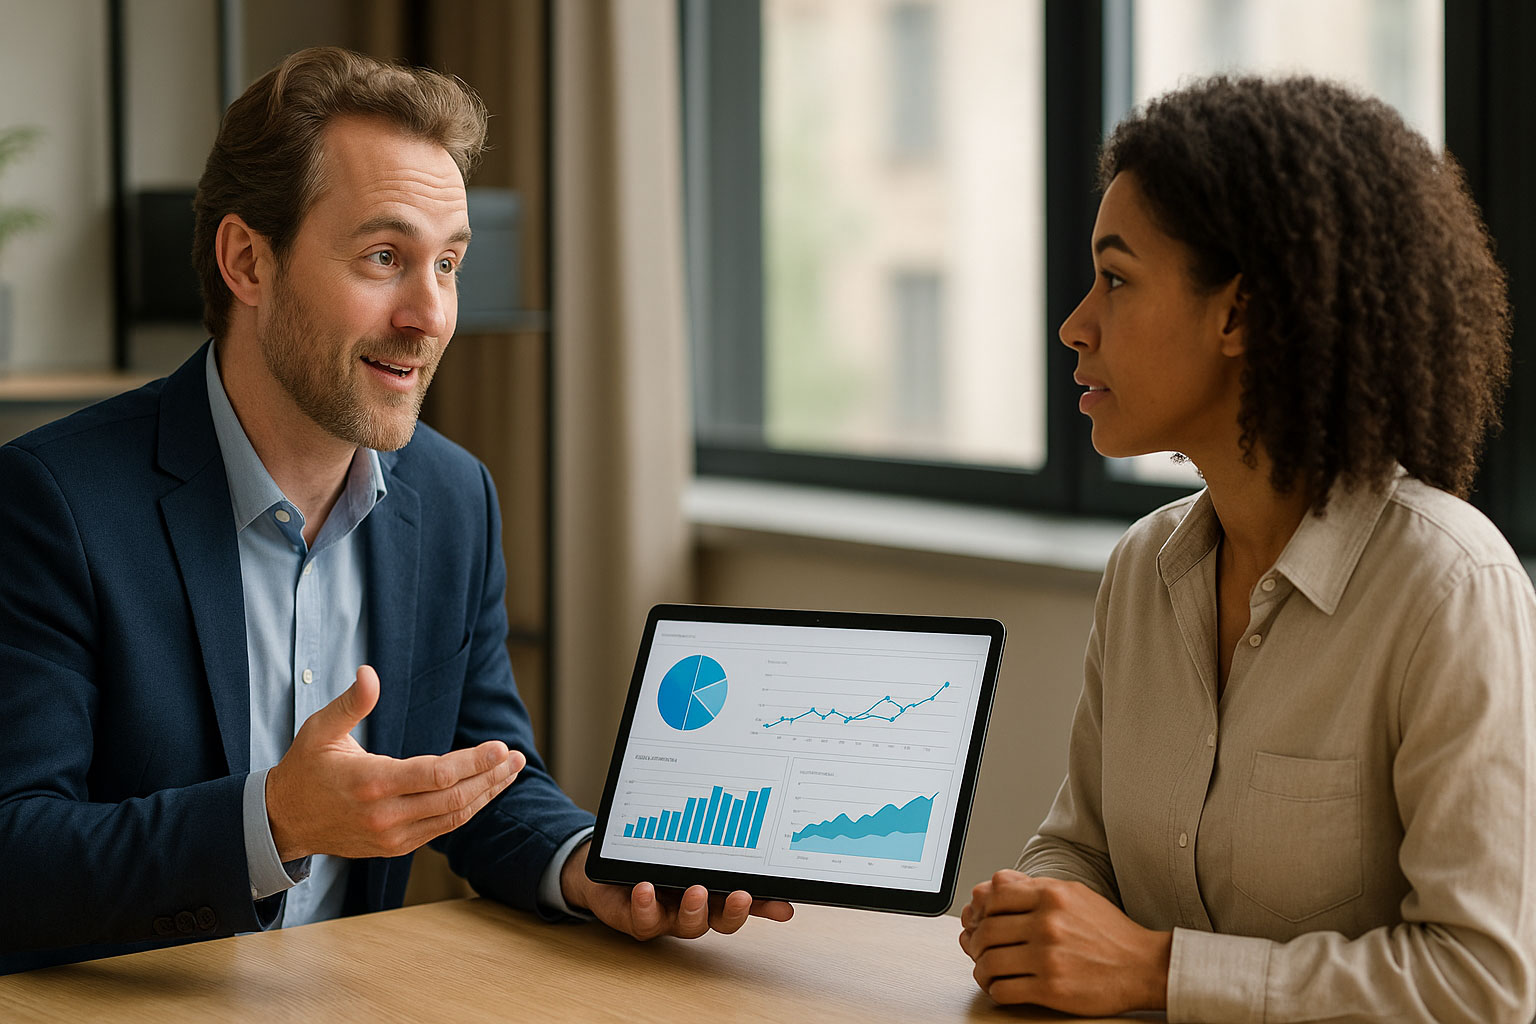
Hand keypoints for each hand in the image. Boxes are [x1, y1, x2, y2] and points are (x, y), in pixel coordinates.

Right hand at [265, 664, 523, 860]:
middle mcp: (385, 815)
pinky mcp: (395, 846)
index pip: (436, 775)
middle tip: (517, 757)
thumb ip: (351, 703)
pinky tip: (485, 790)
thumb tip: (369, 673)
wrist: (284, 820)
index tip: (500, 747)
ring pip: (453, 817)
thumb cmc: (306, 767)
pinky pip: (442, 828)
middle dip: (491, 777)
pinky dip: (468, 809)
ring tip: (511, 772)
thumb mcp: (321, 729)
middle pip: (454, 798)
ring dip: (486, 794)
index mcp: (371, 782)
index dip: (473, 762)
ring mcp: (392, 836)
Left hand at [559, 840, 793, 939]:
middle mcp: (692, 909)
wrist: (605, 876)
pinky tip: (646, 888)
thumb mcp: (683, 852)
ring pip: (687, 924)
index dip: (765, 907)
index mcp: (710, 892)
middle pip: (721, 920)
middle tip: (741, 897)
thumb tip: (746, 828)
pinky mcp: (636, 919)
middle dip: (734, 911)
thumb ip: (712, 847)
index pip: (743, 901)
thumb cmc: (649, 863)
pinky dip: (646, 905)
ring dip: (694, 909)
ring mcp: (666, 917)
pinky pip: (644, 919)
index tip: (783, 907)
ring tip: (696, 891)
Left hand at [958, 870, 1170, 1014]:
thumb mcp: (1074, 894)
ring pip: (990, 961)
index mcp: (1051, 895)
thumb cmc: (1109, 932)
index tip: (982, 919)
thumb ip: (1034, 888)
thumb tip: (993, 886)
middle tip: (979, 948)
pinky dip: (994, 990)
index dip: (982, 908)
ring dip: (982, 968)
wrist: (1143, 966)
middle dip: (976, 942)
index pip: (994, 894)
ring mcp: (1048, 957)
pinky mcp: (1051, 989)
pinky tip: (1001, 987)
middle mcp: (1047, 923)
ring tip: (988, 970)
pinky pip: (1004, 989)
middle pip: (987, 929)